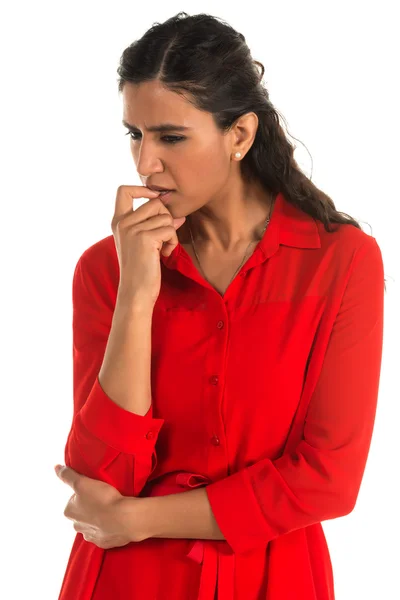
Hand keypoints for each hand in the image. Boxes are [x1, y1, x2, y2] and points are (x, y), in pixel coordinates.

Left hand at [54, 465, 146, 548]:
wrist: (124, 519)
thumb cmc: (102, 499)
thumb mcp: (82, 482)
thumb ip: (68, 475)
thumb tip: (56, 468)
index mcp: (69, 512)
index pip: (74, 499)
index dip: (85, 492)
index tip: (96, 490)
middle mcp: (76, 526)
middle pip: (83, 512)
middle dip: (91, 506)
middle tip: (104, 498)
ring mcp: (91, 536)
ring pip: (93, 524)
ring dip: (99, 518)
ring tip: (112, 508)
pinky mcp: (104, 542)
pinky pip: (104, 533)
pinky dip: (108, 527)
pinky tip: (116, 519)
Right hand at [111, 185, 185, 306]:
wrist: (135, 291)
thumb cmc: (140, 269)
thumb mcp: (142, 243)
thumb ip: (153, 225)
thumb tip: (178, 215)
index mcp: (118, 222)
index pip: (123, 190)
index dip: (142, 189)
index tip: (153, 200)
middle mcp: (123, 223)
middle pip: (155, 202)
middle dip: (166, 218)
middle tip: (164, 237)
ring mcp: (133, 229)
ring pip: (166, 216)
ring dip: (171, 233)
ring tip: (163, 248)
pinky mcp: (145, 238)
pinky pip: (170, 229)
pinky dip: (172, 242)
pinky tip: (165, 254)